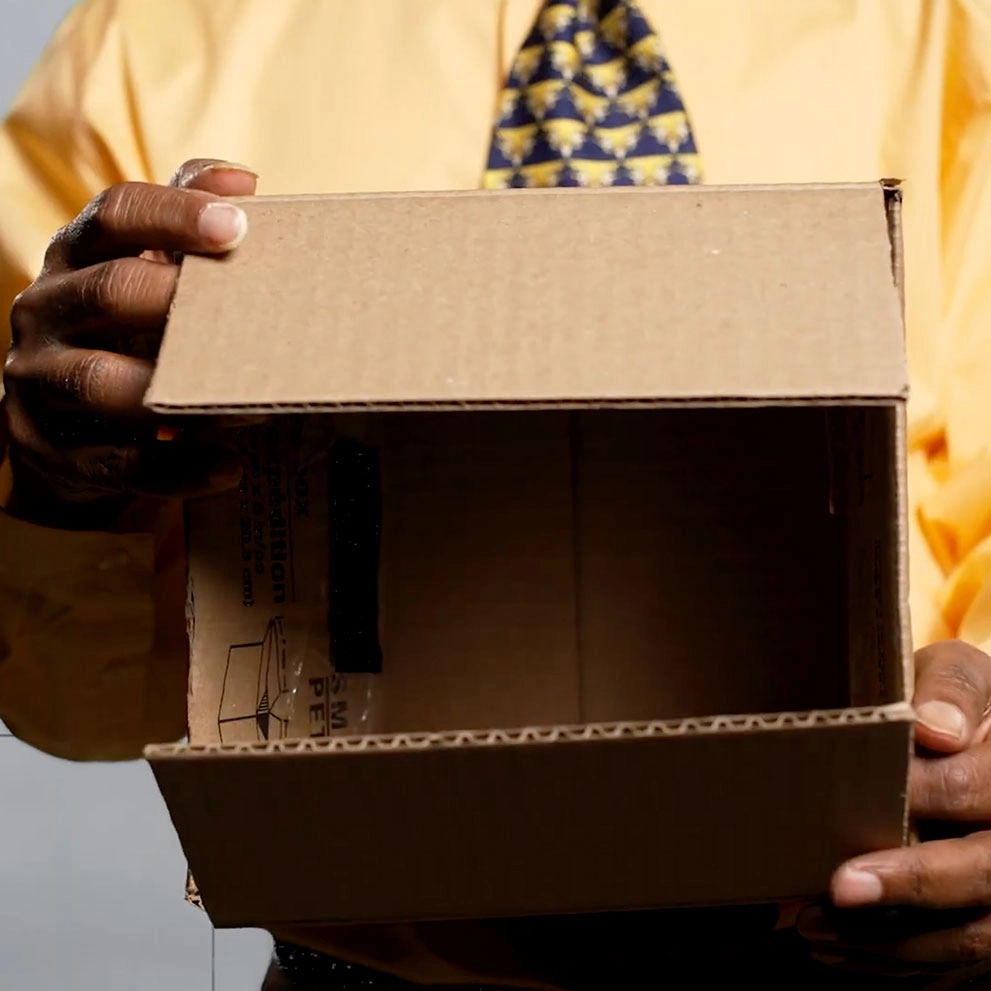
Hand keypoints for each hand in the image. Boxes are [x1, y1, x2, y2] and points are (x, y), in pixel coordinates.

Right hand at [3, 158, 256, 529]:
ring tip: (249, 404)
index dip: (174, 214)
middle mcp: (45, 311)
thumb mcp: (141, 272)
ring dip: (175, 390)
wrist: (59, 427)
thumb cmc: (121, 334)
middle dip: (174, 301)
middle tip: (247, 318)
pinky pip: (115, 462)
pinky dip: (176, 468)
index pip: (113, 214)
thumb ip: (182, 224)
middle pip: (106, 292)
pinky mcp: (50, 449)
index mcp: (74, 258)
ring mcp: (39, 382)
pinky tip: (228, 468)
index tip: (239, 224)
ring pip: (99, 382)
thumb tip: (243, 180)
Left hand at [799, 640, 990, 981]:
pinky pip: (963, 966)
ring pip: (975, 936)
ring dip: (891, 942)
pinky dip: (899, 965)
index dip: (918, 796)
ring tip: (813, 928)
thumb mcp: (957, 674)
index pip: (973, 788)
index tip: (855, 798)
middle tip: (838, 887)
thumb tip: (933, 729)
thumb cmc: (958, 704)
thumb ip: (948, 689)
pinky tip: (838, 951)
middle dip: (911, 885)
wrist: (983, 744)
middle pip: (985, 875)